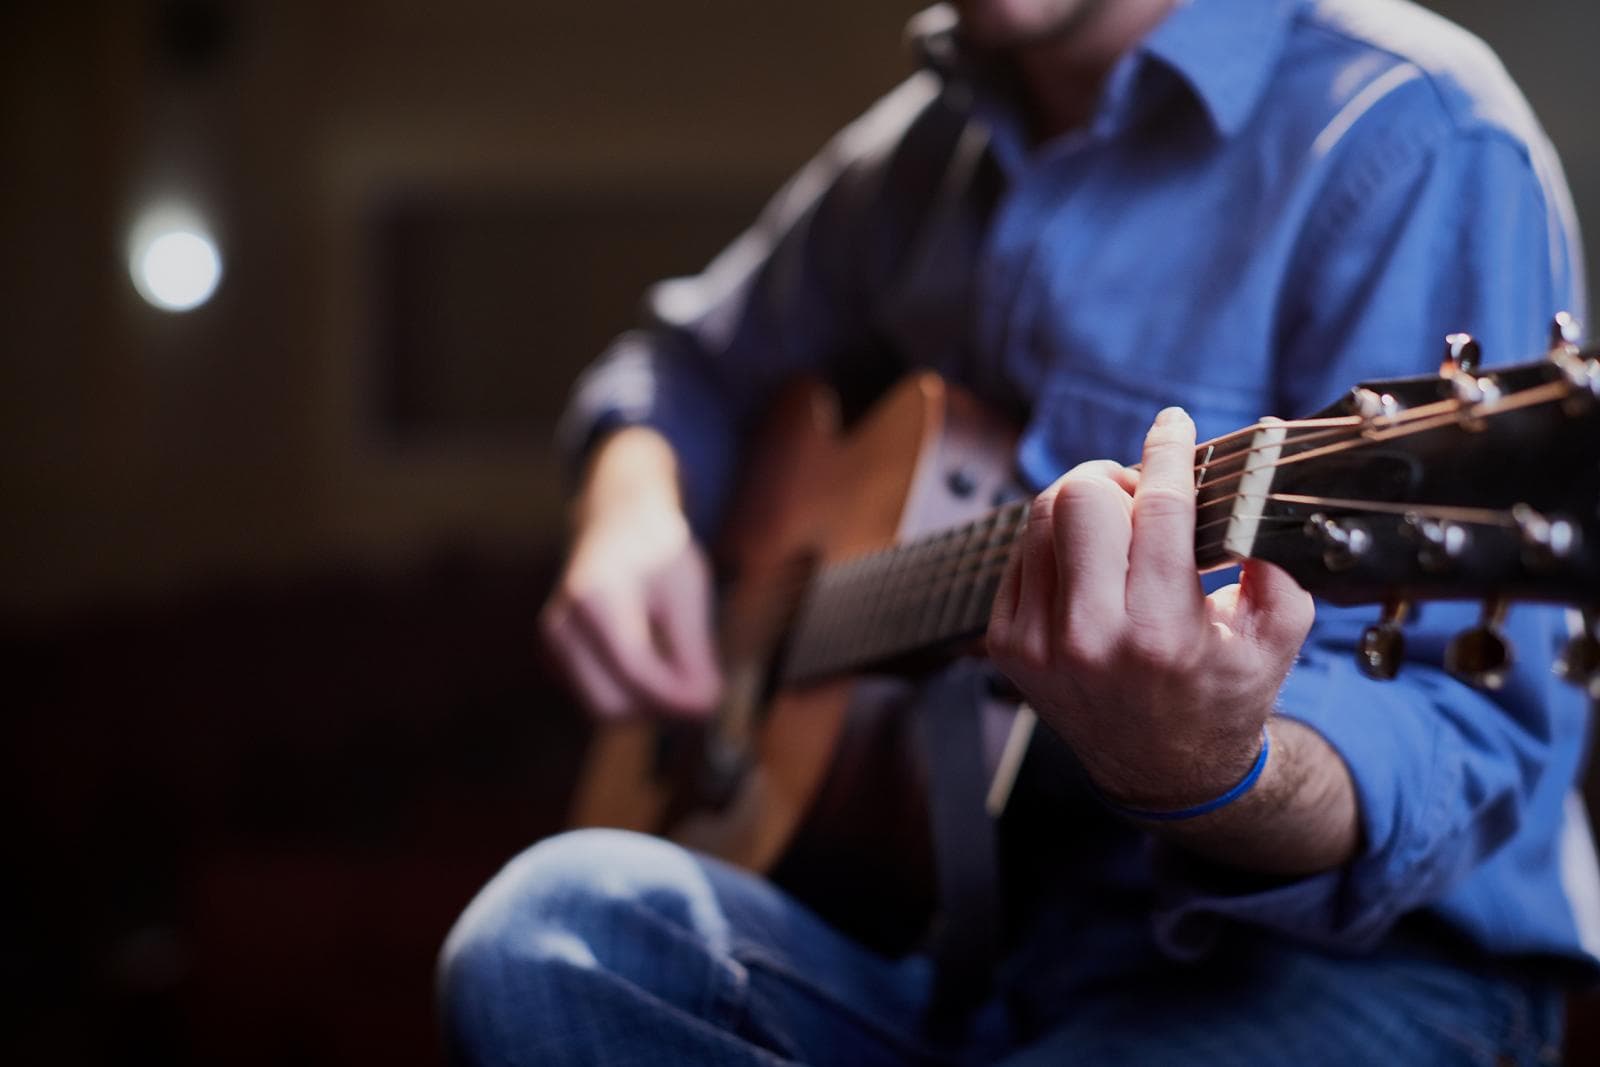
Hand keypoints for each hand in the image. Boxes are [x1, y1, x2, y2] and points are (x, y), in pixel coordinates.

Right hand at [540, 428, 722, 719]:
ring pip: (603, 709)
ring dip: (647, 707)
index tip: (713, 704)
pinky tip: (657, 667)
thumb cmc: (655, 550)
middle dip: (660, 708)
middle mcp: (561, 623)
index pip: (633, 668)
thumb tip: (706, 707)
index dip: (675, 696)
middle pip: (612, 703)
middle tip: (705, 693)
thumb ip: (694, 650)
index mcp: (592, 595)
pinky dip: (631, 697)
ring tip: (683, 676)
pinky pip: (597, 699)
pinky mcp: (555, 659)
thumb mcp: (687, 590)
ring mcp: (552, 644)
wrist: (615, 522)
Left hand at [986, 407, 1314, 810]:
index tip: (1173, 422)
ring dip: (1082, 503)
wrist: (1162, 771)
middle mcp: (1089, 639)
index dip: (1167, 453)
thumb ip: (1278, 557)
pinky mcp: (1006, 644)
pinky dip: (1056, 541)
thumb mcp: (1276, 635)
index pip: (1157, 510)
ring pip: (1041, 516)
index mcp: (1160, 634)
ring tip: (1118, 525)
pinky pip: (1021, 553)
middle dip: (1114, 477)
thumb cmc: (1225, 692)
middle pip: (1079, 498)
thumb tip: (1261, 472)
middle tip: (1141, 495)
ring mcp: (1037, 642)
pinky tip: (1089, 562)